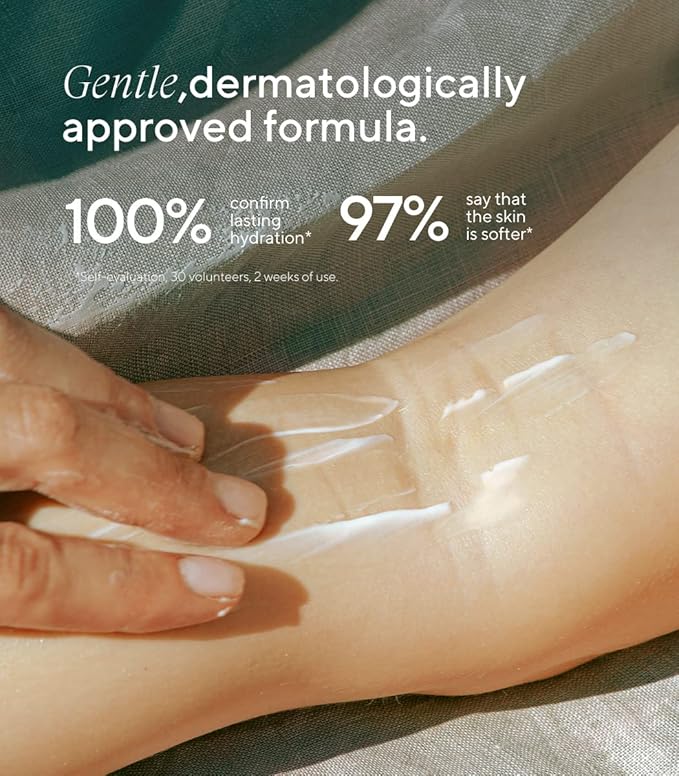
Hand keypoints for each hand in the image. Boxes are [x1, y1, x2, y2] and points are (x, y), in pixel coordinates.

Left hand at [0, 306, 265, 632]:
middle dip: (160, 474)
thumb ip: (9, 630)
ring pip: (30, 364)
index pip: (27, 572)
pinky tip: (91, 383)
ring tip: (185, 438)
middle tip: (239, 505)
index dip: (134, 585)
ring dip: (124, 402)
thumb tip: (55, 710)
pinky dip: (61, 356)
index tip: (218, 588)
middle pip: (51, 436)